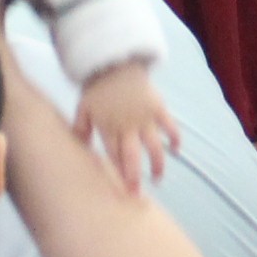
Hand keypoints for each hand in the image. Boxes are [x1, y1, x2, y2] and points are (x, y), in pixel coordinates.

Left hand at [72, 59, 181, 191]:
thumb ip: (81, 128)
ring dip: (157, 165)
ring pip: (154, 147)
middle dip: (134, 178)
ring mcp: (144, 118)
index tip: (120, 188)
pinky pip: (170, 126)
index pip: (113, 156)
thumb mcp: (83, 107)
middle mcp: (127, 126)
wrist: (115, 61)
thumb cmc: (98, 86)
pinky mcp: (158, 107)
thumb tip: (80, 145)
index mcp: (108, 127)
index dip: (117, 173)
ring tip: (157, 178)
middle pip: (132, 158)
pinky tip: (176, 150)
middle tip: (137, 195)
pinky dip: (175, 139)